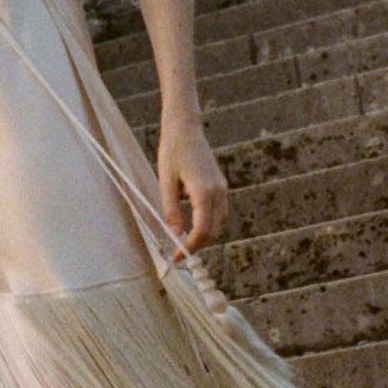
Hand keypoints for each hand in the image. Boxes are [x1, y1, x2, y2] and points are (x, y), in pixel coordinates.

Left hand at [156, 112, 227, 262]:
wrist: (185, 128)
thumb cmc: (172, 151)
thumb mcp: (165, 181)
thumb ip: (171, 209)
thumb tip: (175, 234)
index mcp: (204, 190)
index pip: (202, 229)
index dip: (190, 247)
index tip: (177, 258)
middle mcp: (218, 192)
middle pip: (213, 231)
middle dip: (197, 245)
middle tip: (178, 252)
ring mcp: (222, 189)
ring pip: (218, 223)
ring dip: (203, 235)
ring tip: (183, 241)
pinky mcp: (221, 186)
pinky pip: (218, 212)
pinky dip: (207, 223)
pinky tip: (191, 224)